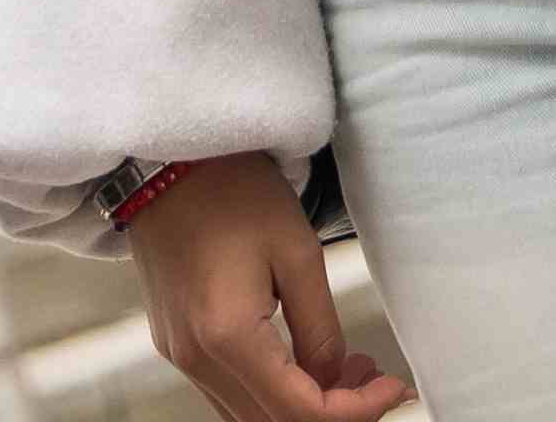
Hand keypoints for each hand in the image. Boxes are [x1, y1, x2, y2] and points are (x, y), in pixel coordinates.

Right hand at [128, 160, 409, 419]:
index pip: (300, 412)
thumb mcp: (296, 251)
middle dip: (334, 412)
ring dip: (300, 406)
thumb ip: (319, 327)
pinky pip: (227, 393)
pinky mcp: (174, 342)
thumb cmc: (231, 189)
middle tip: (374, 379)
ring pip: (248, 416)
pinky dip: (269, 392)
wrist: (164, 158)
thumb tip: (334, 378)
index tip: (391, 386)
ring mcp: (178, 354)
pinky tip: (302, 361)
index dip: (356, 411)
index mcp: (226, 335)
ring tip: (346, 369)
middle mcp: (195, 357)